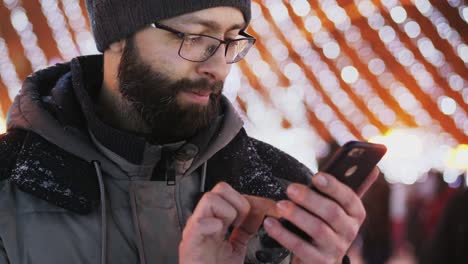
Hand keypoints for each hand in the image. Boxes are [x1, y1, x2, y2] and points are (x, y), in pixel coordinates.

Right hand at [179, 182, 277, 263]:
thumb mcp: (237, 246)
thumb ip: (246, 228)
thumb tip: (260, 211)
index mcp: (214, 220)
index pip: (232, 194)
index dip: (253, 200)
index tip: (269, 209)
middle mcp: (205, 221)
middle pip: (221, 189)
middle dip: (239, 202)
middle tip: (242, 221)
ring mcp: (196, 230)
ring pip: (210, 199)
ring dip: (227, 212)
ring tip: (230, 228)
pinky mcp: (190, 243)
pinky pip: (199, 224)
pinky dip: (213, 225)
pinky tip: (219, 233)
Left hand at [263, 168, 378, 263]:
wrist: (317, 255)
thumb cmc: (323, 221)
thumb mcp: (335, 205)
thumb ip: (342, 188)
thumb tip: (372, 167)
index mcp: (355, 212)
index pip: (349, 197)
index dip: (333, 186)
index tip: (316, 176)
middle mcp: (350, 231)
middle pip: (331, 212)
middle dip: (310, 199)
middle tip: (290, 188)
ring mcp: (336, 248)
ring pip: (317, 229)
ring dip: (297, 215)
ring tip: (280, 205)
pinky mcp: (320, 262)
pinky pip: (300, 247)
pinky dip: (283, 234)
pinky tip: (270, 223)